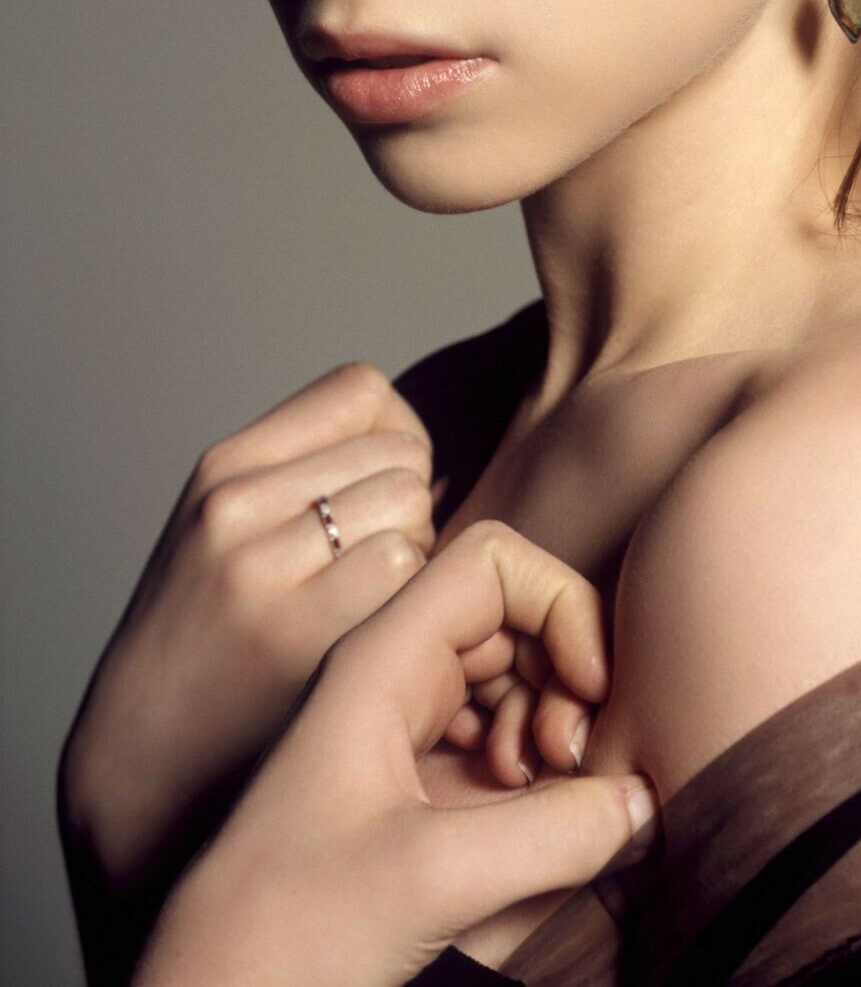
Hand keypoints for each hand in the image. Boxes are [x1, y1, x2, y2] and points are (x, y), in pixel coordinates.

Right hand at [58, 363, 440, 982]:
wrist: (144, 767)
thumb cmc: (207, 642)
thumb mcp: (225, 529)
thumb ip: (304, 472)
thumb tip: (412, 446)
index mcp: (224, 468)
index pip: (361, 390)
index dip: (394, 436)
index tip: (381, 491)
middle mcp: (240, 506)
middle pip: (404, 454)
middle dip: (409, 505)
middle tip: (373, 567)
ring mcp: (270, 571)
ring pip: (415, 510)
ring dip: (418, 555)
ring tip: (371, 603)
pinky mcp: (309, 637)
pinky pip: (413, 576)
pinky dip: (415, 605)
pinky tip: (381, 637)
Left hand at [131, 519, 660, 986]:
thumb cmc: (282, 932)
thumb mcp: (430, 877)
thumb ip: (556, 833)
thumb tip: (647, 801)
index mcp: (380, 661)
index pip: (491, 562)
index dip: (559, 604)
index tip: (589, 689)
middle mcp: (395, 682)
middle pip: (516, 622)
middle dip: (565, 679)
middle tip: (566, 761)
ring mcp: (407, 736)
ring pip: (516, 684)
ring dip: (553, 728)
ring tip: (544, 795)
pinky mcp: (418, 793)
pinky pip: (502, 747)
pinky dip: (537, 776)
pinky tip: (526, 830)